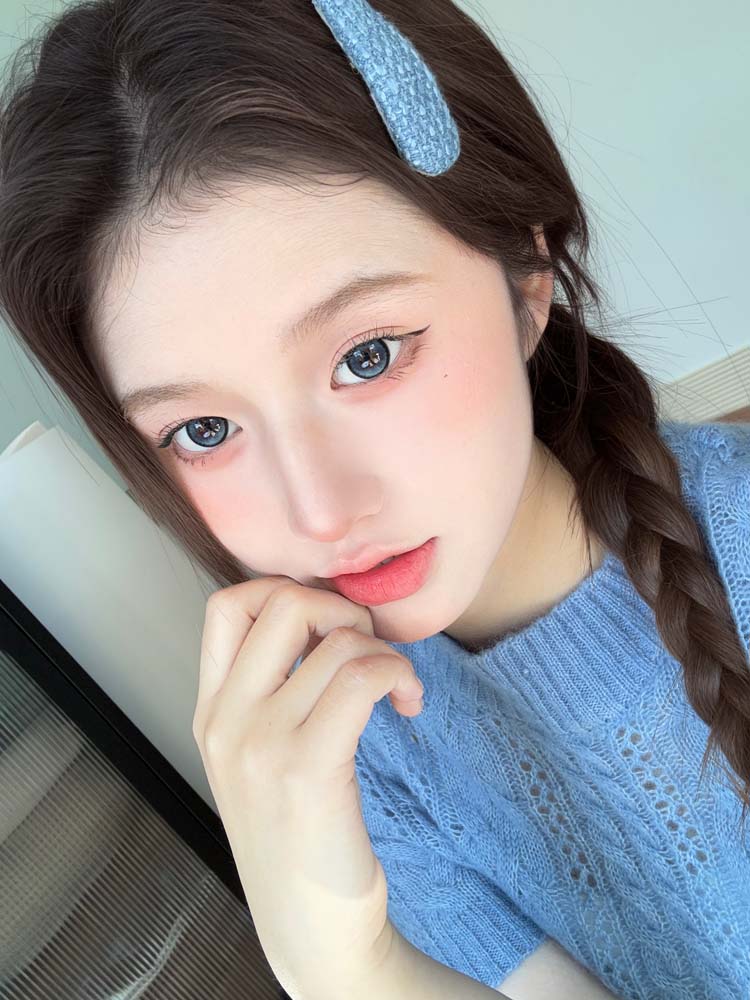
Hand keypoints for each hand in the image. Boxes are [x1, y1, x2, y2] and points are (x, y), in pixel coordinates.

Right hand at [191, 575, 424, 999]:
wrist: (310, 928)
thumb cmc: (297, 837)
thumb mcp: (257, 759)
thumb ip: (268, 693)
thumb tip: (320, 621)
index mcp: (210, 712)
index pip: (225, 606)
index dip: (284, 593)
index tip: (326, 629)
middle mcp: (226, 721)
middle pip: (282, 602)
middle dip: (341, 610)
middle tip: (368, 651)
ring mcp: (261, 744)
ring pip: (338, 642)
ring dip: (385, 653)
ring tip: (398, 690)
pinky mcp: (308, 769)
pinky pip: (362, 677)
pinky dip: (398, 675)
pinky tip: (409, 704)